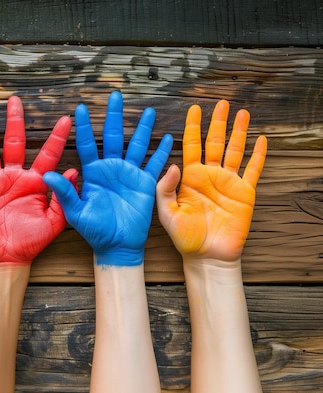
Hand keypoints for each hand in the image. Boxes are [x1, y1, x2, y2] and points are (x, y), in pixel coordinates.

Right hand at [0, 96, 75, 265]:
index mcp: (35, 182)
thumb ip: (63, 197)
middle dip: (15, 122)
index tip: (66, 119)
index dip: (57, 137)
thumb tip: (73, 171)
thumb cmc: (32, 241)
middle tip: (15, 101)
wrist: (7, 257)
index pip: (48, 154)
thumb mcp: (54, 222)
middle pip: (15, 142)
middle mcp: (14, 176)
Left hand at [44, 91, 172, 265]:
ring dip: (143, 128)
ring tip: (148, 110)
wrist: (115, 246)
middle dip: (114, 116)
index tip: (81, 108)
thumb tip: (47, 175)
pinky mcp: (145, 184)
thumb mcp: (74, 212)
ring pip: (136, 145)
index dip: (85, 126)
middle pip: (113, 136)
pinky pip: (154, 165)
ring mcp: (129, 174)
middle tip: (115, 95)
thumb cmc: (93, 230)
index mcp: (92, 172)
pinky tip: (167, 137)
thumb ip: (64, 193)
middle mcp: (111, 168)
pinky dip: (161, 152)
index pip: (86, 144)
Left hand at [156, 100, 266, 262]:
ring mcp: (228, 183)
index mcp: (190, 177)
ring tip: (243, 112)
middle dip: (218, 122)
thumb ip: (165, 189)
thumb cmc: (184, 237)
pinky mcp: (244, 193)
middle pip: (215, 142)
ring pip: (235, 151)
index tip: (193, 108)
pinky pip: (253, 170)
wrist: (206, 256)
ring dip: (239, 132)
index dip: (192, 127)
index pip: (191, 146)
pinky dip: (258, 155)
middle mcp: (209, 175)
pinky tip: (261, 140)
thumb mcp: (166, 213)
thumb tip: (173, 165)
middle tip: (221, 103)